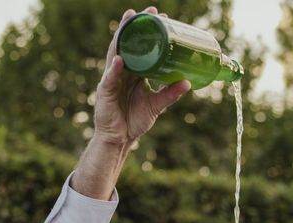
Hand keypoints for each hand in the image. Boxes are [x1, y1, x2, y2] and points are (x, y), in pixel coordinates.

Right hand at [94, 7, 189, 145]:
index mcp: (134, 73)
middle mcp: (122, 72)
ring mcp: (112, 80)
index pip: (141, 48)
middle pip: (128, 44)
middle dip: (136, 26)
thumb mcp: (156, 105)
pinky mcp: (105, 92)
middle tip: (149, 11)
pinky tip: (120, 60)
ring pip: (116, 54)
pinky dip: (114, 70)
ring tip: (130, 21)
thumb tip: (187, 82)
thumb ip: (170, 94)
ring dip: (123, 37)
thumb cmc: (134, 120)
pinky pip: (110, 79)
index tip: (161, 17)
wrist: (119, 139)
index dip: (148, 32)